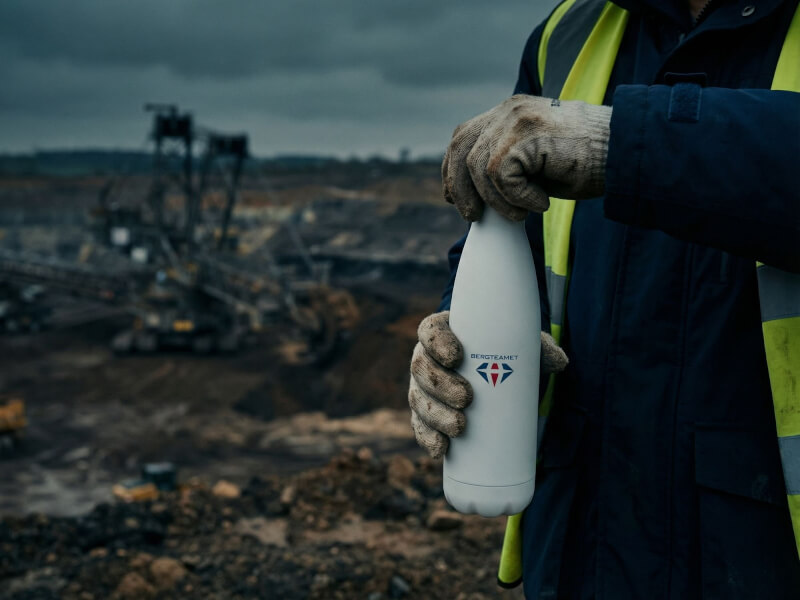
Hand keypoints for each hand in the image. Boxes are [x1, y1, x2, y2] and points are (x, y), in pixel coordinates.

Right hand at [409, 310, 568, 458]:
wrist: (499, 380)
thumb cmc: (506, 355)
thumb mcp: (522, 347)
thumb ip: (540, 348)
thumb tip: (560, 362)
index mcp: (443, 333)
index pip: (430, 331)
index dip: (436, 342)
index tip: (456, 357)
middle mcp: (427, 358)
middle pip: (421, 368)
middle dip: (440, 385)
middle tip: (467, 398)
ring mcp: (423, 388)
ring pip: (419, 399)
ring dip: (435, 415)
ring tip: (460, 427)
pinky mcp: (426, 415)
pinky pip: (421, 427)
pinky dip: (428, 439)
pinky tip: (439, 450)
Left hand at [442, 95, 611, 221]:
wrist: (626, 152)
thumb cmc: (588, 163)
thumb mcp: (536, 163)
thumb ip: (506, 166)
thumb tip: (475, 194)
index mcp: (509, 112)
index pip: (464, 136)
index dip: (452, 168)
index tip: (452, 197)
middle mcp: (509, 110)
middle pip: (461, 146)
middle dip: (460, 187)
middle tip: (472, 216)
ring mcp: (517, 118)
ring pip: (481, 167)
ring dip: (499, 201)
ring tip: (523, 212)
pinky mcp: (528, 134)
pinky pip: (502, 175)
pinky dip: (518, 198)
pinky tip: (541, 203)